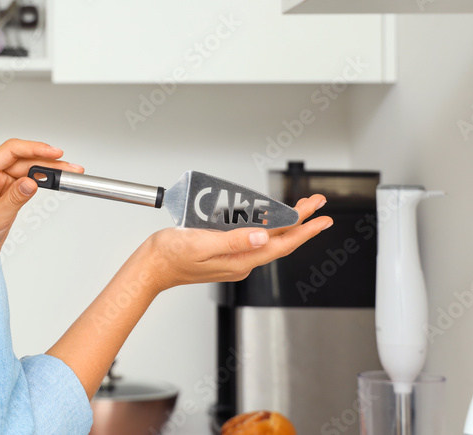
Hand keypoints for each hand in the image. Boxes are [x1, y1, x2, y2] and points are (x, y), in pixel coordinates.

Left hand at [0, 139, 83, 249]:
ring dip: (50, 170)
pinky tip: (56, 179)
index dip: (33, 149)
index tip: (53, 153)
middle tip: (69, 167)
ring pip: (29, 169)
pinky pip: (28, 181)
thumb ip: (14, 198)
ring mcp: (0, 183)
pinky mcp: (9, 192)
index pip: (10, 151)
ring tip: (68, 173)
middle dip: (48, 162)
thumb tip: (31, 182)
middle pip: (24, 160)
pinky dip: (43, 180)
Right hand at [142, 194, 330, 291]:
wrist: (151, 268)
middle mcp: (241, 262)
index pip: (281, 243)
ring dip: (287, 223)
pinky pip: (254, 238)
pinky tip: (270, 217)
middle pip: (280, 240)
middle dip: (302, 222)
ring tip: (302, 208)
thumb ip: (233, 241)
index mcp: (239, 261)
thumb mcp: (201, 244)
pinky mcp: (226, 254)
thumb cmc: (169, 256)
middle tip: (318, 205)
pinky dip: (267, 225)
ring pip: (269, 239)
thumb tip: (263, 237)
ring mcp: (234, 259)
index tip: (321, 218)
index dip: (304, 229)